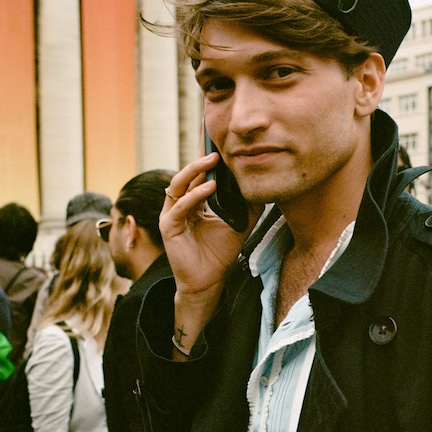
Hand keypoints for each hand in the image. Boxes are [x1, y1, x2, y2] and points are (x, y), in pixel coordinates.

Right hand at [161, 154, 263, 348]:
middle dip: (201, 162)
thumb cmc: (220, 254)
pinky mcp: (168, 227)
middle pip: (186, 176)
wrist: (210, 281)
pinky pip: (180, 206)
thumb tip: (263, 188)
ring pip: (179, 185)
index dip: (207, 164)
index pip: (198, 178)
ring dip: (195, 172)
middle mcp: (180, 207)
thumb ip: (248, 207)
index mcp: (193, 204)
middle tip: (218, 152)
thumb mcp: (239, 224)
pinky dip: (194, 195)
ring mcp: (171, 216)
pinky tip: (209, 188)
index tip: (222, 150)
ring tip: (212, 162)